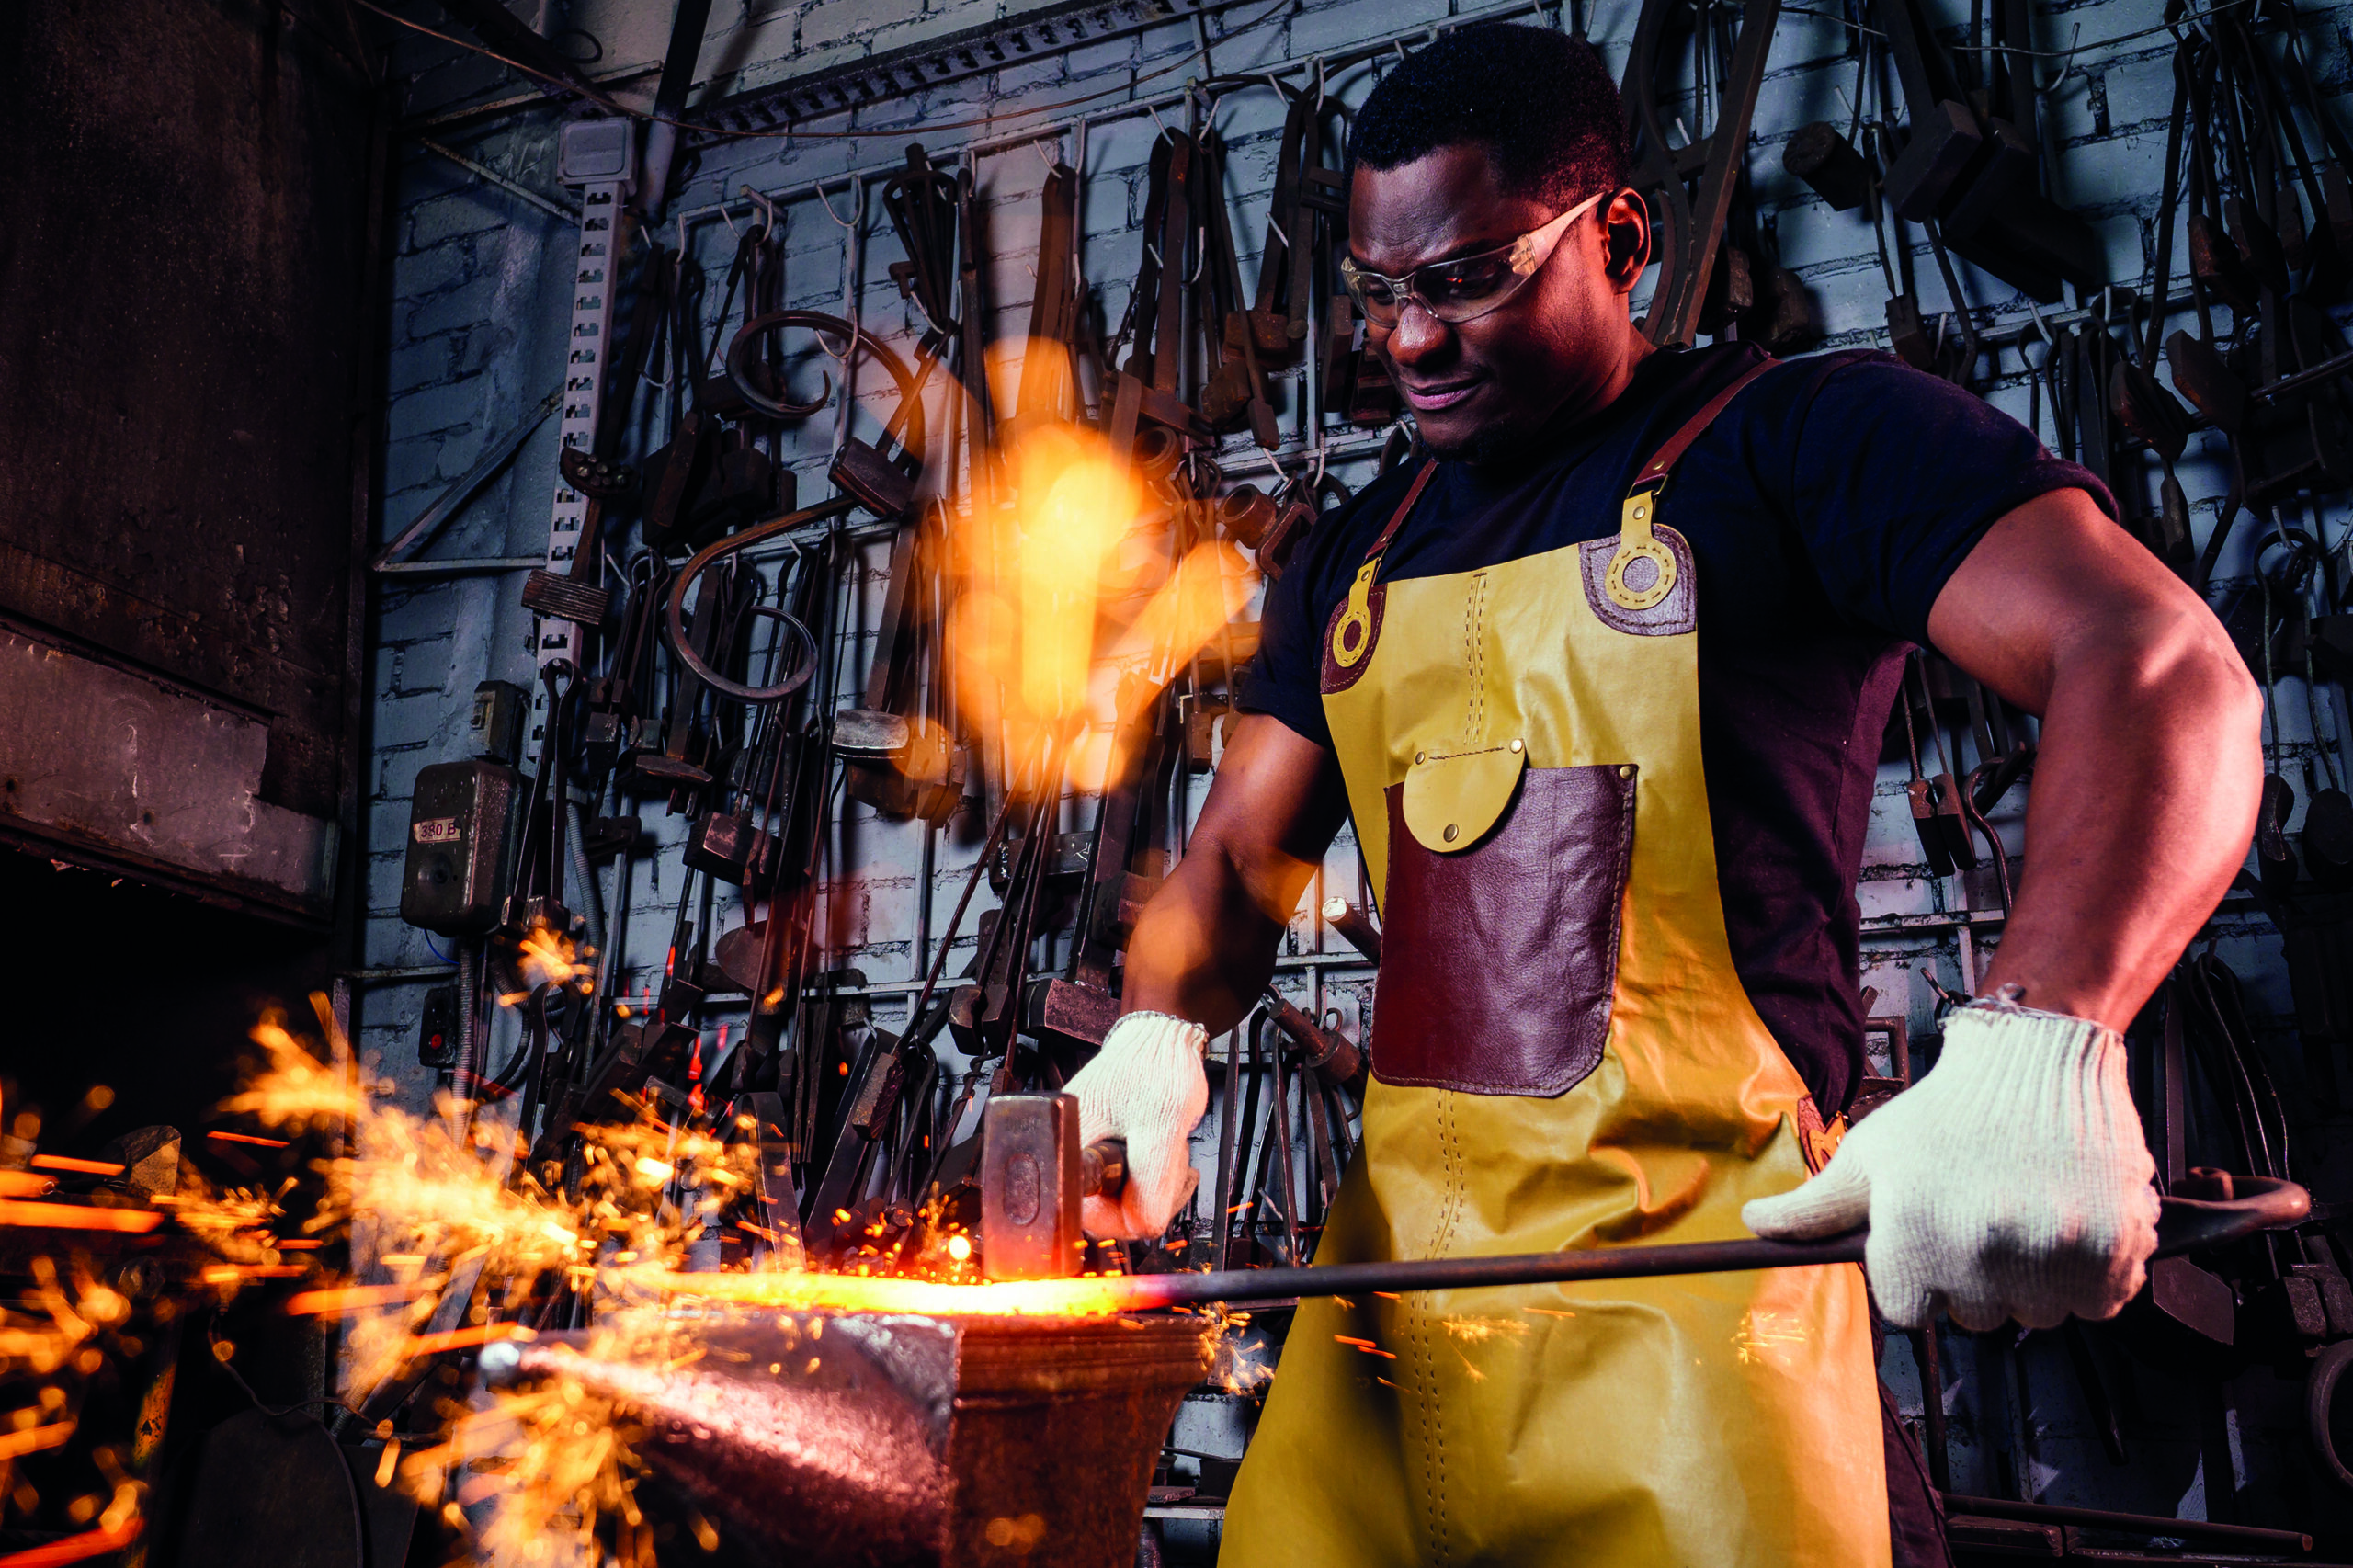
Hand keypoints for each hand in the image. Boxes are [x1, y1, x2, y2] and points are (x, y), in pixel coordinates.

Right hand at [1065, 1011, 1207, 1240]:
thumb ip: (1151, 1185)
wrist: (1162, 1038)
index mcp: (1068, 1149)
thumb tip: (1143, 1227)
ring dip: (1156, 1180)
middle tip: (1165, 1156)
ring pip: (1124, 1199)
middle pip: (1110, 1212)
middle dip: (1149, 1191)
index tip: (1154, 1186)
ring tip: (1163, 1143)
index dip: (1128, 1211)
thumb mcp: (1161, 1130)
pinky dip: (1155, 1172)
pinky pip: (1131, 1183)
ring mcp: (1088, 1153)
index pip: (1092, 1216)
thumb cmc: (1155, 1067)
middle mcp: (1070, 1155)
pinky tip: (1163, 1147)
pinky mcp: (1104, 1150)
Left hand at [1742, 992, 2160, 1329]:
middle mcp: (1984, 1252)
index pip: (1909, 1311)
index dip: (1917, 1277)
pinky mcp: (2114, 1251)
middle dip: (1975, 1278)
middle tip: (1981, 1218)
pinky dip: (2090, 1277)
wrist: (2036, 1061)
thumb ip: (1813, 1206)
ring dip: (2034, 1280)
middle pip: (1977, 1317)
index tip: (1931, 1241)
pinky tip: (2068, 1224)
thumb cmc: (1944, 1111)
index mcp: (1916, 1236)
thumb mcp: (1869, 1154)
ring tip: (2024, 1214)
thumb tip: (1754, 1228)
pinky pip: (2098, 1303)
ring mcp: (2053, 1254)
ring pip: (2039, 1314)